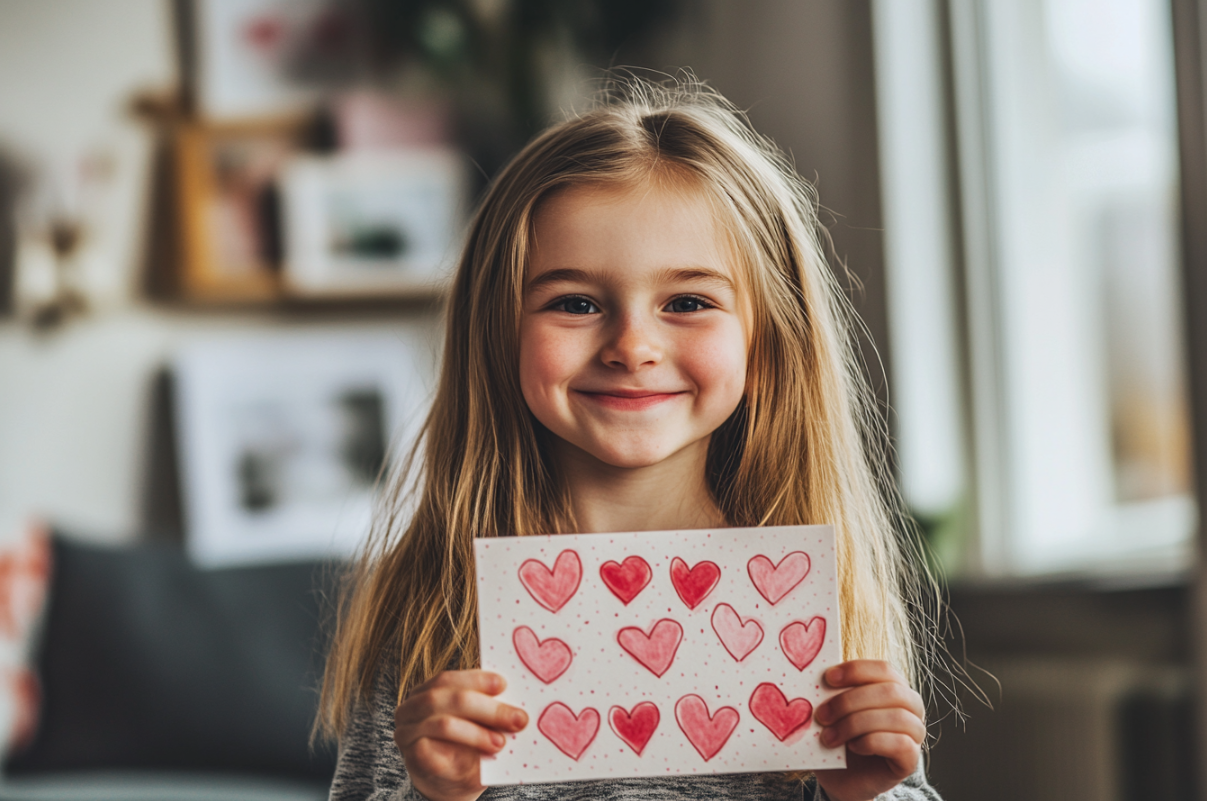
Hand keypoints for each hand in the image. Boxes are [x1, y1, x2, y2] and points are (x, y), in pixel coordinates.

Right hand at [394, 670, 527, 800]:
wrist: (448, 784)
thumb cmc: (466, 748)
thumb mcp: (479, 724)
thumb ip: (488, 710)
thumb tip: (516, 703)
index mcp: (427, 690)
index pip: (448, 679)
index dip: (476, 679)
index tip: (503, 685)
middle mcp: (411, 708)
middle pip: (448, 698)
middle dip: (487, 708)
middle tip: (518, 719)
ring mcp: (407, 731)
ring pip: (443, 724)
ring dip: (477, 733)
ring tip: (501, 743)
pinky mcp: (411, 756)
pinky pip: (433, 750)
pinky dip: (461, 750)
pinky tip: (481, 757)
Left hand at [811, 660, 925, 800]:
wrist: (841, 778)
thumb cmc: (838, 735)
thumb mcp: (832, 711)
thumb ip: (831, 693)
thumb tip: (815, 678)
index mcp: (893, 685)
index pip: (883, 669)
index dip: (856, 670)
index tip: (827, 678)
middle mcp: (911, 706)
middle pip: (890, 692)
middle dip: (850, 701)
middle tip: (821, 715)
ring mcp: (915, 733)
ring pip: (896, 717)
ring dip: (855, 724)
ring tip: (828, 737)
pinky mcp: (910, 759)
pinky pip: (900, 744)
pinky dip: (871, 742)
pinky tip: (852, 747)